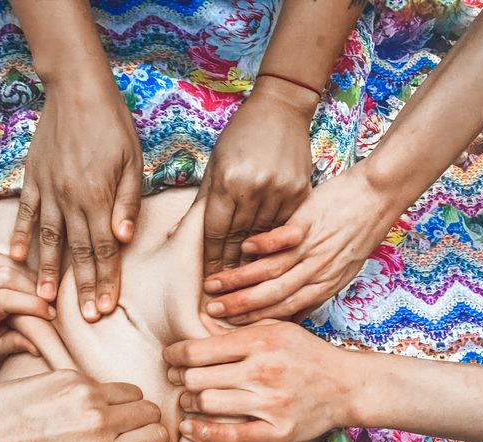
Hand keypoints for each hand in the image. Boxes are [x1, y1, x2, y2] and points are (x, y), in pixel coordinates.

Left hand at [0, 248, 52, 364]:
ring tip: (39, 285)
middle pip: (3, 276)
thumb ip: (16, 345)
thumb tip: (40, 346)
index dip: (29, 304)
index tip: (50, 315)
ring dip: (23, 269)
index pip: (2, 301)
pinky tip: (24, 267)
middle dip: (32, 286)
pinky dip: (10, 253)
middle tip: (49, 299)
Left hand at [0, 370, 169, 441]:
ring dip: (123, 404)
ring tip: (97, 417)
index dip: (152, 441)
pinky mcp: (69, 375)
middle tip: (122, 431)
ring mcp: (85, 395)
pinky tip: (68, 406)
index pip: (159, 436)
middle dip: (142, 421)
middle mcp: (100, 424)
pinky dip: (94, 393)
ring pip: (131, 391)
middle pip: (150, 410)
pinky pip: (101, 382)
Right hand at [10, 80, 142, 321]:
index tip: (105, 308)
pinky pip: (25, 213)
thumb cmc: (113, 124)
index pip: (104, 248)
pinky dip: (21, 236)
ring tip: (45, 300)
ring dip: (47, 272)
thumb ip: (127, 201)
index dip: (105, 280)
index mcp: (98, 196)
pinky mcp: (32, 178)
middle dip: (82, 286)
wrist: (76, 90)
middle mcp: (70, 198)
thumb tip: (123, 238)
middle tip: (83, 317)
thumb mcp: (132, 160)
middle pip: (78, 251)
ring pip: (48, 239)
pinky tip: (17, 258)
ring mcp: (48, 189)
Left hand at [163, 321, 360, 441]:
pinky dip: (202, 433)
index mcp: (259, 341)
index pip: (198, 350)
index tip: (170, 358)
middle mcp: (262, 371)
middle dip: (180, 379)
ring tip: (188, 399)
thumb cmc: (307, 353)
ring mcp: (270, 404)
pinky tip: (188, 427)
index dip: (175, 355)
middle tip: (177, 379)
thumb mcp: (276, 328)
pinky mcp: (276, 432)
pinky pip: (229, 436)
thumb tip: (197, 325)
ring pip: (208, 404)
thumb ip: (239, 329)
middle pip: (197, 378)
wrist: (347, 385)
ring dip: (189, 402)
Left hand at [199, 76, 316, 275]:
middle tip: (226, 292)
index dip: (211, 259)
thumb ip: (204, 202)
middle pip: (240, 239)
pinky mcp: (301, 191)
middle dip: (231, 266)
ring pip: (264, 236)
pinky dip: (275, 242)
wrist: (281, 108)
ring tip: (246, 283)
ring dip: (254, 260)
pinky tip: (269, 258)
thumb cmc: (240, 135)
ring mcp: (281, 190)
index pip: (216, 232)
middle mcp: (255, 188)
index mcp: (228, 182)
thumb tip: (180, 235)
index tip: (208, 280)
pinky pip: (286, 225)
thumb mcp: (215, 164)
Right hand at [202, 163, 397, 323]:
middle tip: (212, 311)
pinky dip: (262, 245)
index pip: (285, 312)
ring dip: (240, 279)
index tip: (232, 327)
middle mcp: (317, 272)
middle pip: (273, 297)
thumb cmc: (360, 232)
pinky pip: (281, 238)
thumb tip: (294, 313)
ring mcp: (313, 249)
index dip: (256, 321)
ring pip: (271, 272)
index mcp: (324, 286)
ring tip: (213, 283)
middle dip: (240, 307)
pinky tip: (243, 246)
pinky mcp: (309, 223)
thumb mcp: (343, 270)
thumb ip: (316, 290)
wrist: (380, 196)